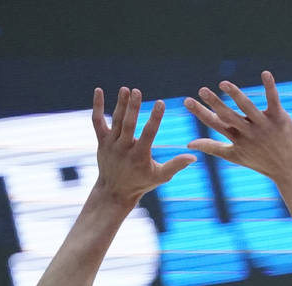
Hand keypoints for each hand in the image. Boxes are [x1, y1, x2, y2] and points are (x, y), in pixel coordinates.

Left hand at [91, 87, 194, 204]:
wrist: (115, 191)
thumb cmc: (142, 182)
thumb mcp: (161, 177)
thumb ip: (176, 165)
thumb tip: (194, 156)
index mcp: (139, 156)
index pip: (148, 134)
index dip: (155, 118)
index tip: (160, 103)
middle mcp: (123, 148)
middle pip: (128, 124)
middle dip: (133, 107)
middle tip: (137, 91)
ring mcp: (111, 144)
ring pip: (116, 121)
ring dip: (121, 104)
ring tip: (126, 89)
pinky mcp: (101, 141)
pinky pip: (97, 121)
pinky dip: (97, 106)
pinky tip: (99, 90)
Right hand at [183, 71, 291, 181]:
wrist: (291, 171)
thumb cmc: (261, 162)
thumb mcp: (235, 156)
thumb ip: (212, 147)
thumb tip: (189, 144)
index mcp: (237, 139)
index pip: (215, 124)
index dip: (201, 112)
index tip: (186, 100)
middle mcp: (249, 132)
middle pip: (229, 116)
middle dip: (215, 103)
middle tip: (202, 89)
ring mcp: (264, 125)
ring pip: (248, 108)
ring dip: (236, 95)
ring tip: (224, 84)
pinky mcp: (280, 119)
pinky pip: (273, 100)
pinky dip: (269, 87)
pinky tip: (265, 73)